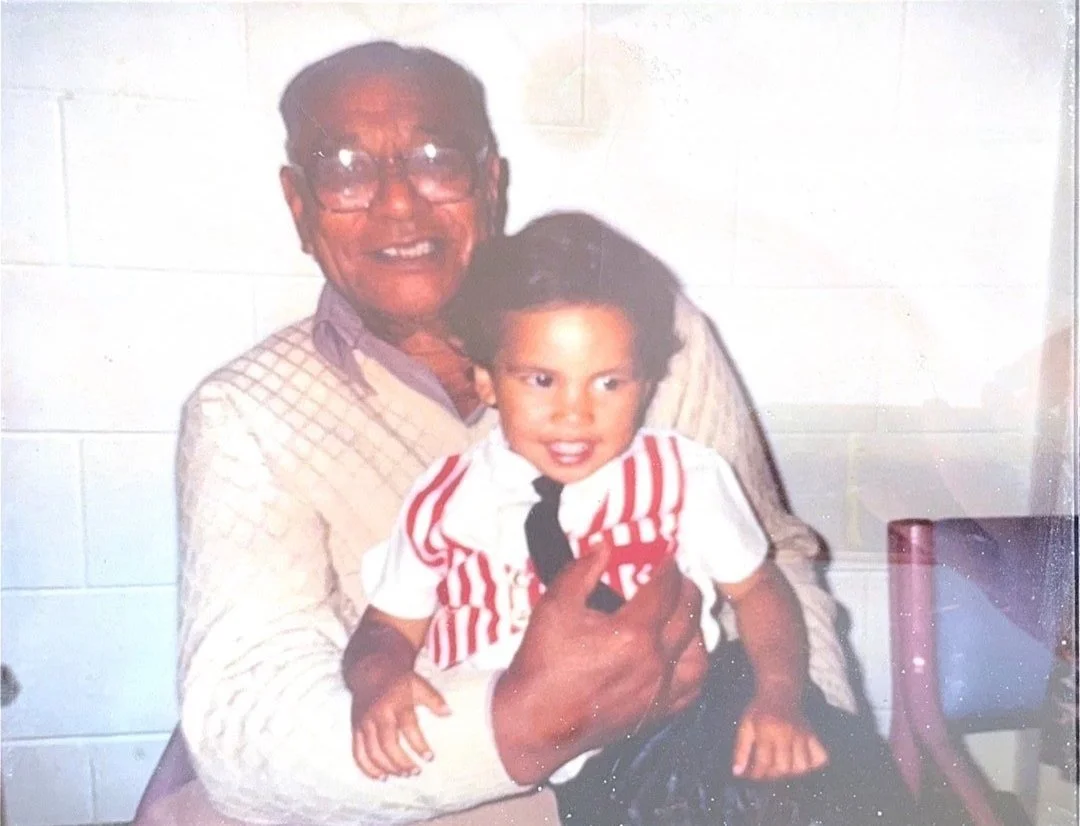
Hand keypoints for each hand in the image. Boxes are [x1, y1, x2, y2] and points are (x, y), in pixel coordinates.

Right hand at [351, 671, 449, 779]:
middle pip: (388, 744)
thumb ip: (434, 699)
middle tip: (416, 772)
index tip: (430, 757)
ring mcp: (364, 723)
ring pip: (372, 751)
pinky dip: (367, 768)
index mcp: (396, 703)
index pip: (408, 726)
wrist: (371, 672)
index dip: (419, 744)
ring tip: (403, 775)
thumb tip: (449, 714)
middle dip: (401, 761)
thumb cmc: (399, 681)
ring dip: (387, 767)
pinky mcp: (355, 729)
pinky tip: (381, 777)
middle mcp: (378, 714)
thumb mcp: (419, 684)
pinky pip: (358, 753)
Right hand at [492, 542, 707, 783]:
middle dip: (685, 589)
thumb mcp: (555, 606)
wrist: (534, 721)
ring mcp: (658, 691)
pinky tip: (684, 653)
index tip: (667, 554)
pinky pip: (692, 688)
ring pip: (699, 654)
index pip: (664, 589)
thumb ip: (582, 570)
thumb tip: (604, 546)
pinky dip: (694, 665)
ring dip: (695, 627)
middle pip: (688, 616)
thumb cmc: (542, 663)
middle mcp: (654, 663)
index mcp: (632, 634)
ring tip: (682, 613)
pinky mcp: (655, 713)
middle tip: (675, 576)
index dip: (668, 566)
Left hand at [731, 695, 827, 779]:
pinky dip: (812, 765)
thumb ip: (741, 750)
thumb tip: (737, 773)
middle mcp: (786, 734)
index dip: (757, 774)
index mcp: (767, 731)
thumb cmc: (759, 710)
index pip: (764, 762)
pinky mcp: (812, 735)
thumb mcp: (745, 726)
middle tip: (766, 771)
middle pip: (784, 767)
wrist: (779, 692)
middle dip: (773, 774)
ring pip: (801, 766)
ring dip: (791, 772)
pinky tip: (800, 762)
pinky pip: (819, 757)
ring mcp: (802, 735)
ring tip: (781, 766)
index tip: (752, 776)